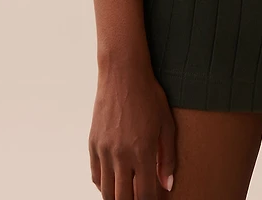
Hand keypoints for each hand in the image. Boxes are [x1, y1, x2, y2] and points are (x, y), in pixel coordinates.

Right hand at [88, 59, 176, 198]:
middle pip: (123, 199)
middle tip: (141, 197)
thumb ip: (168, 157)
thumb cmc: (148, 95)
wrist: (123, 74)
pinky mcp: (93, 144)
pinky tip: (115, 183)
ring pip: (107, 192)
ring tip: (128, 194)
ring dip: (118, 198)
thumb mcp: (167, 124)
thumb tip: (167, 184)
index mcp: (142, 151)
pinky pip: (96, 176)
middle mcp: (120, 155)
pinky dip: (104, 185)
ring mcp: (104, 151)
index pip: (146, 194)